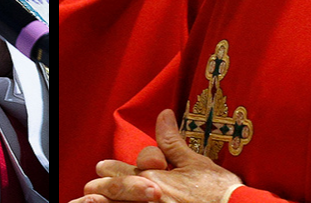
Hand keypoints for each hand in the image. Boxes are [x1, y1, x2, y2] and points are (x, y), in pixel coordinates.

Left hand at [70, 109, 242, 202]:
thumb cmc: (217, 190)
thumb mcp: (194, 161)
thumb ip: (172, 141)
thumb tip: (163, 115)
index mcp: (153, 179)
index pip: (119, 173)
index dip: (108, 170)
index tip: (101, 168)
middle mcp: (146, 199)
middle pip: (113, 193)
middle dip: (103, 188)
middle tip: (93, 187)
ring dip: (111, 200)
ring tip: (98, 199)